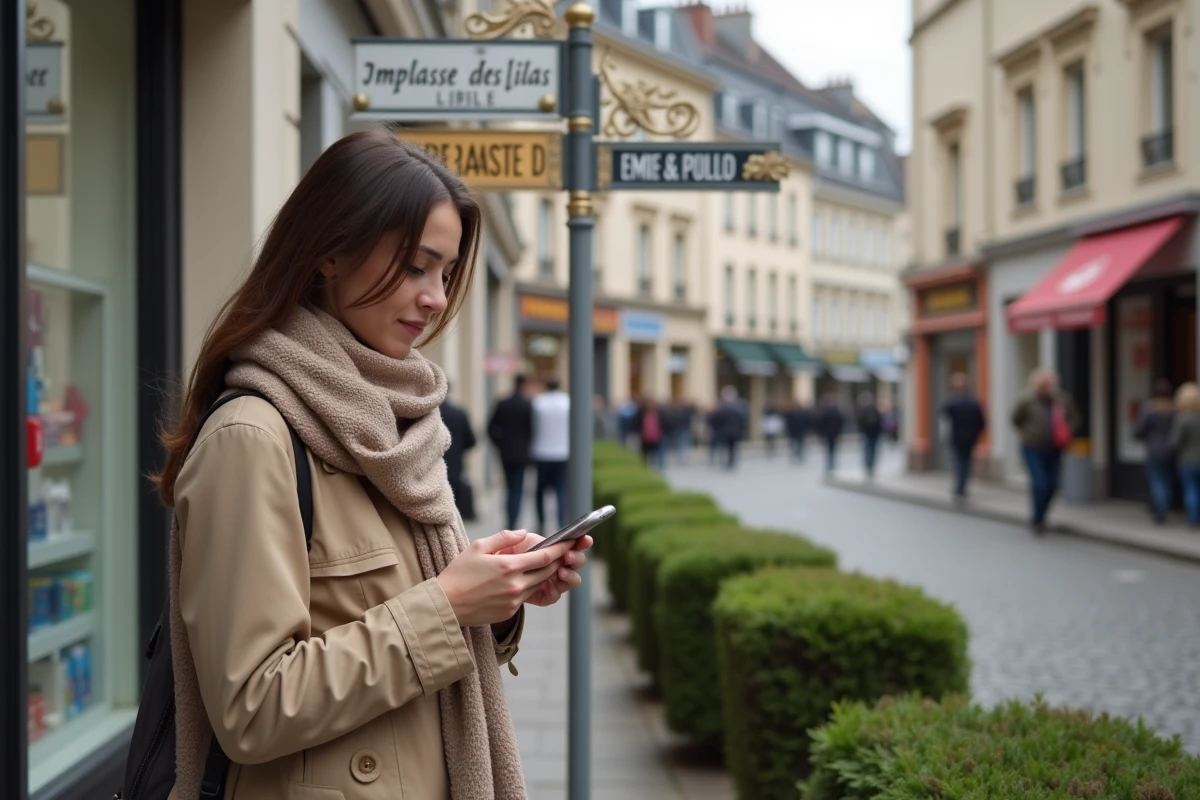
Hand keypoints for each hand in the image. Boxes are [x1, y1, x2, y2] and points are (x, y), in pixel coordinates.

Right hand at [436, 530, 575, 627]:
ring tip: (542, 564)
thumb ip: (504, 538)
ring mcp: (514, 600)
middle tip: (562, 552)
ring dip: (543, 574)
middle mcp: (515, 585)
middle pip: (547, 571)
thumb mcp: (478, 547)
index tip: (571, 541)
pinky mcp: (510, 612)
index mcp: (509, 566)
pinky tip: (519, 580)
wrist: (446, 604)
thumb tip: (524, 533)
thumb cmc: (459, 573)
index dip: (561, 548)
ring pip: (539, 584)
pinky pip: (526, 597)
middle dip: (556, 561)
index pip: (545, 556)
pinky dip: (527, 586)